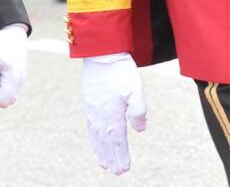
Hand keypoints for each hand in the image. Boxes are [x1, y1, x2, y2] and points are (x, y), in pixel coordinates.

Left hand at [0, 24, 27, 107]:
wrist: (12, 31)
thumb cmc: (2, 42)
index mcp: (14, 76)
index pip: (2, 101)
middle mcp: (20, 79)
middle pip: (8, 101)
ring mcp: (21, 77)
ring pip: (10, 96)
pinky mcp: (19, 74)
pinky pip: (12, 88)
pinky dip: (3, 86)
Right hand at [84, 53, 146, 174]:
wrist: (102, 56)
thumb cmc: (121, 71)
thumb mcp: (136, 89)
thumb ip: (139, 111)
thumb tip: (139, 130)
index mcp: (112, 116)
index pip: (118, 142)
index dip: (121, 156)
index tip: (124, 169)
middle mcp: (100, 117)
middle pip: (107, 144)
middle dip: (113, 159)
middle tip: (118, 172)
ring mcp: (93, 112)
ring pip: (98, 138)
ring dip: (102, 153)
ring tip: (106, 165)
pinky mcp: (90, 106)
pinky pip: (91, 129)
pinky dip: (94, 141)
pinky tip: (96, 143)